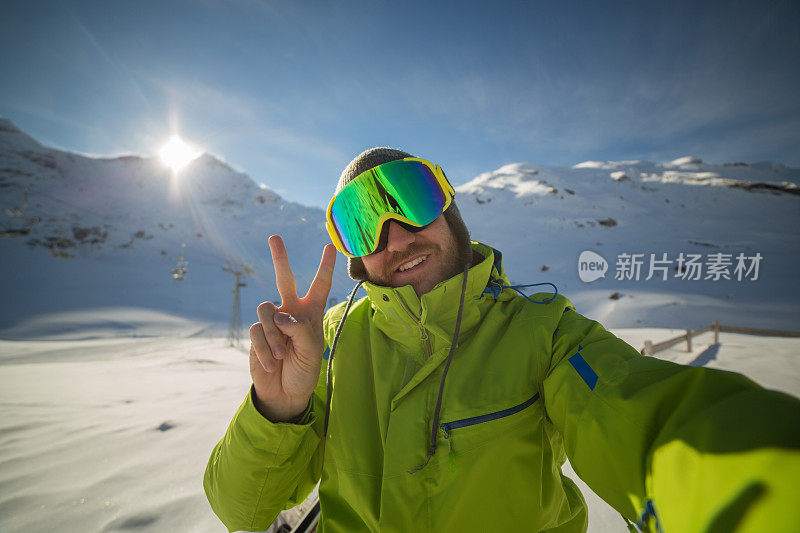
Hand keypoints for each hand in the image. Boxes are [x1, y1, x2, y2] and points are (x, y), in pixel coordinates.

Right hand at [249, 235, 335, 421]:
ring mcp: (272, 322)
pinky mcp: (257, 333)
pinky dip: (265, 347)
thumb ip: (300, 328)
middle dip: (279, 258)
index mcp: (311, 313)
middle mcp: (290, 312)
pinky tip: (272, 362)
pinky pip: (258, 331)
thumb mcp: (312, 350)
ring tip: (281, 354)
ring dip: (274, 335)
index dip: (325, 267)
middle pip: (283, 279)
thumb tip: (280, 314)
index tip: (330, 247)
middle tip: (274, 237)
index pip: (320, 286)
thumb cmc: (304, 370)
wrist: (284, 391)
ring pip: (267, 310)